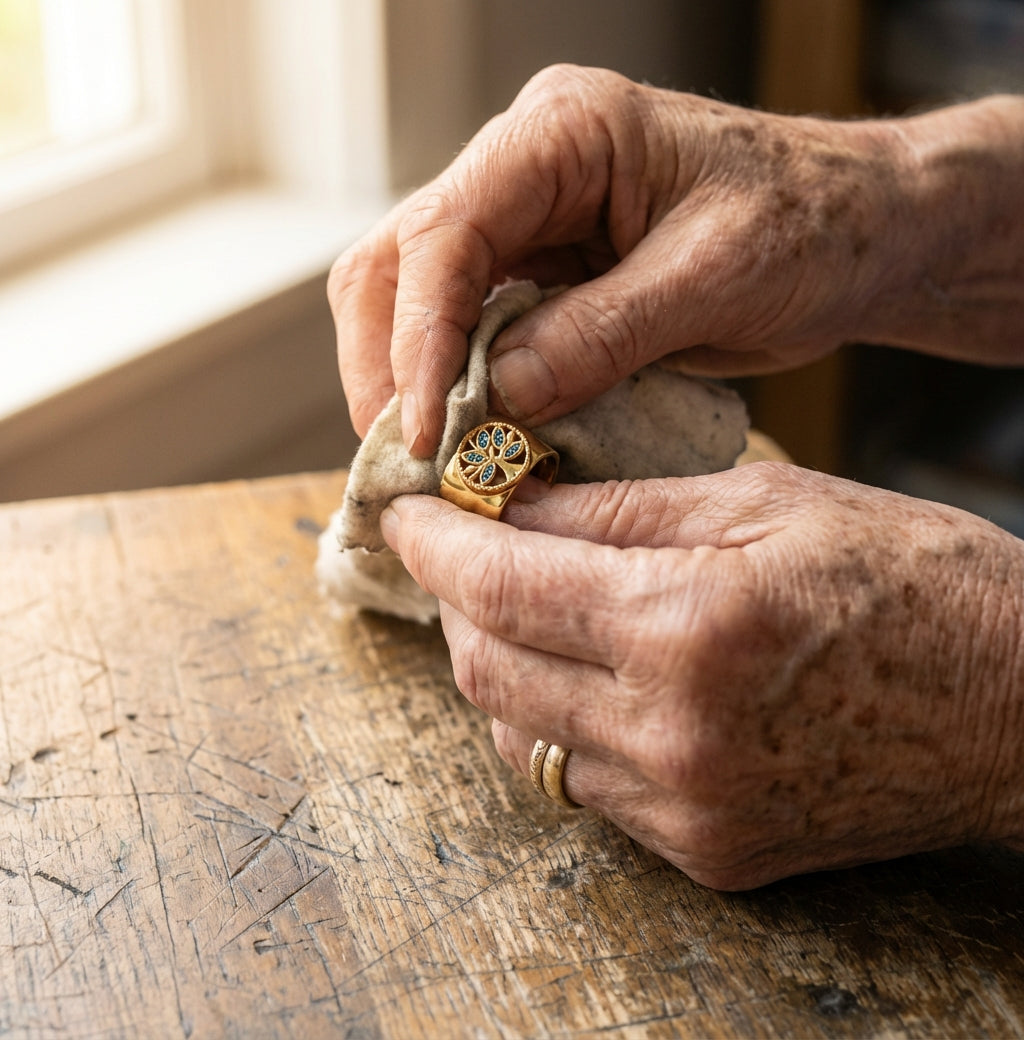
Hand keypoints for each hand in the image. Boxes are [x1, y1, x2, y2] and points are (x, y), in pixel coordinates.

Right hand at [328, 64, 1023, 455]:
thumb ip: (601, 335)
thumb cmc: (809, 227)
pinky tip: (471, 437)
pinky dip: (459, 388)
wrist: (855, 233)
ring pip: (417, 299)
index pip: (446, 232)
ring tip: (428, 461)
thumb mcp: (712, 279)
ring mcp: (526, 222)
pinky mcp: (541, 275)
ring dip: (410, 382)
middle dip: (388, 364)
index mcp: (563, 133)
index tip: (425, 432)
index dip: (420, 339)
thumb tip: (498, 400)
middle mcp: (524, 169)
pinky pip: (471, 331)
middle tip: (404, 459)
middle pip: (399, 261)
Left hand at [380, 465, 1023, 888]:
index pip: (502, 585)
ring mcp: (686, 809)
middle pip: (486, 671)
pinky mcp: (705, 850)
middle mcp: (672, 735)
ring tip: (520, 604)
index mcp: (689, 627)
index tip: (406, 512)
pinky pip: (581, 784)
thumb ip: (619, 508)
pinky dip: (554, 721)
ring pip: (519, 735)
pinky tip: (582, 673)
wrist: (1017, 708)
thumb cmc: (909, 579)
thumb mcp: (764, 503)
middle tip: (463, 548)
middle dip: (454, 600)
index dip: (437, 543)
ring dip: (497, 663)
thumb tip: (512, 502)